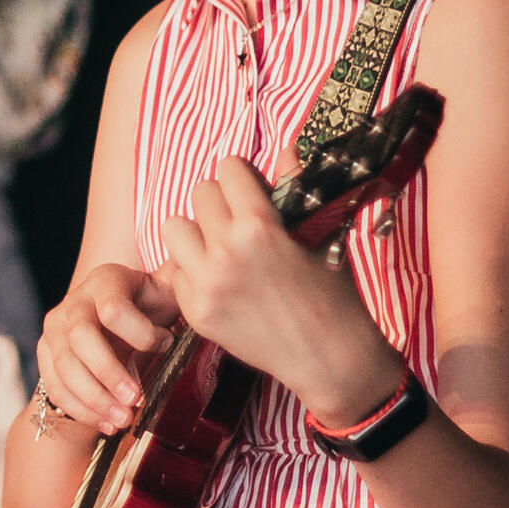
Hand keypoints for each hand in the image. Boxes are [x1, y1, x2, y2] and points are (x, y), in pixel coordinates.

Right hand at [37, 264, 178, 436]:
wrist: (109, 324)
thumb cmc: (146, 308)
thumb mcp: (163, 292)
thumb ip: (180, 282)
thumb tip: (203, 270)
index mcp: (105, 282)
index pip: (113, 309)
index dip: (141, 334)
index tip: (167, 345)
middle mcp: (75, 302)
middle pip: (80, 337)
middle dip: (109, 373)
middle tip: (136, 399)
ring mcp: (55, 329)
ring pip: (64, 366)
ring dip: (95, 399)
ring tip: (124, 420)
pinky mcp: (46, 356)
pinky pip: (55, 387)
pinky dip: (81, 410)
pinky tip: (107, 424)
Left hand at [158, 156, 399, 421]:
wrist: (331, 358)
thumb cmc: (334, 294)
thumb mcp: (320, 233)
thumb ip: (295, 188)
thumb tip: (286, 148)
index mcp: (259, 227)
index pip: (226, 169)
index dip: (242, 175)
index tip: (252, 189)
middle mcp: (225, 252)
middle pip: (199, 193)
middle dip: (220, 200)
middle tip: (239, 219)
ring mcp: (205, 285)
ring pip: (174, 227)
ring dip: (196, 231)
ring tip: (220, 246)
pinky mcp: (195, 312)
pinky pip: (176, 270)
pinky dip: (192, 271)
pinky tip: (221, 282)